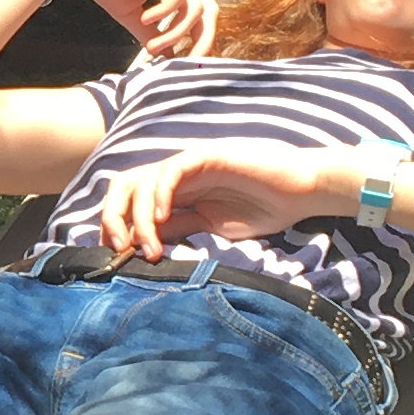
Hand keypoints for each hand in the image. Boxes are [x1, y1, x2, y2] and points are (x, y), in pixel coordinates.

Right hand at [36, 0, 209, 58]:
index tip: (185, 63)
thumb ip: (153, 34)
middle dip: (200, 41)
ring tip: (152, 47)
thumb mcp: (132, 15)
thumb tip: (169, 56)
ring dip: (175, 33)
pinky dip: (164, 13)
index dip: (199, 40)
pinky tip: (144, 18)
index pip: (202, 15)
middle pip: (210, 11)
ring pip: (196, 7)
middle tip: (183, 63)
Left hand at [97, 139, 347, 259]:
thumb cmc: (264, 208)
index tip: (117, 258)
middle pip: (124, 187)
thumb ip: (180, 230)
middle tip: (118, 251)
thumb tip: (144, 246)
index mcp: (175, 192)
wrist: (301, 191)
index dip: (116, 227)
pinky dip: (160, 194)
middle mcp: (176, 176)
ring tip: (148, 248)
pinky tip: (163, 219)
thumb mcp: (211, 228)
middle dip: (112, 218)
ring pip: (142, 181)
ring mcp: (190, 164)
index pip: (130, 203)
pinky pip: (171, 170)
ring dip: (138, 218)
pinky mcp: (206, 156)